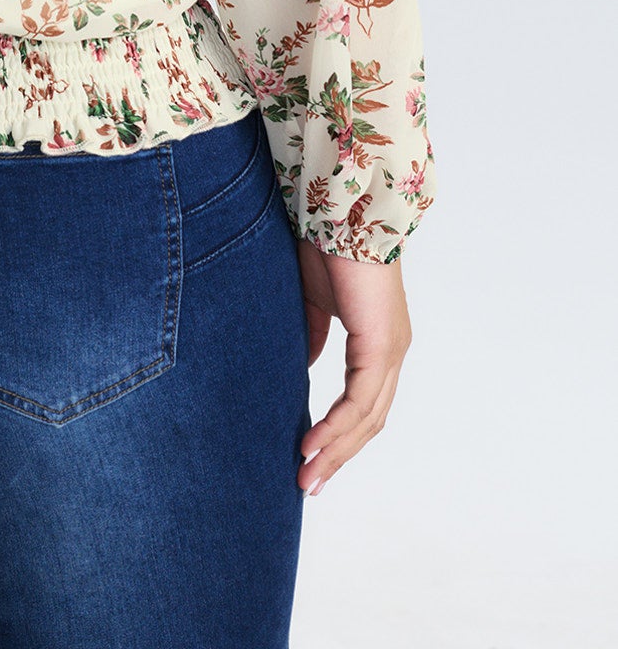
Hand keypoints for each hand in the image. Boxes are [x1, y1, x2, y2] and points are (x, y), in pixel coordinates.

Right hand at [294, 239, 411, 495]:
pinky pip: (360, 400)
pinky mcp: (381, 345)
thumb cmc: (323, 246)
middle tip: (308, 484)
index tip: (308, 459)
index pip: (363, 404)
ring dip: (335, 451)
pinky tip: (312, 444)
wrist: (338, 211)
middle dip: (338, 456)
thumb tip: (304, 370)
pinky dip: (336, 426)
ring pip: (368, 418)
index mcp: (378, 342)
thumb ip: (312, 338)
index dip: (339, 436)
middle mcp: (392, 352)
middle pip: (369, 422)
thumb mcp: (311, 302)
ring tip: (306, 475)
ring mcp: (391, 350)